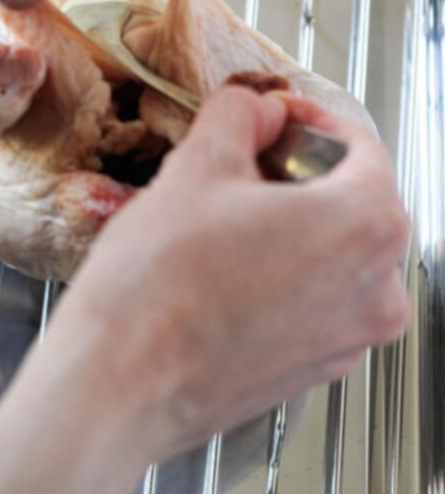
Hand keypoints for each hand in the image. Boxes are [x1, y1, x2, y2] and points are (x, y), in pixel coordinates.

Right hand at [56, 86, 409, 459]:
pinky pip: (316, 298)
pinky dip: (284, 271)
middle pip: (352, 201)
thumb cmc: (157, 287)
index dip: (309, 122)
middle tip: (243, 163)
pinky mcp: (315, 368)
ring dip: (290, 223)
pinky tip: (227, 265)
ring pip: (334, 252)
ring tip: (226, 217)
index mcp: (365, 227)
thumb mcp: (197, 165)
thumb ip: (241, 114)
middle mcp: (376, 289)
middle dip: (298, 173)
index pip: (360, 147)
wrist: (118, 383)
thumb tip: (257, 110)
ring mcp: (349, 337)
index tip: (275, 118)